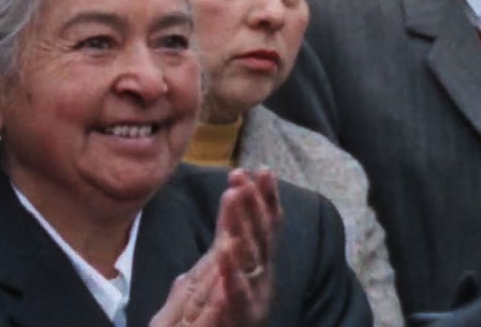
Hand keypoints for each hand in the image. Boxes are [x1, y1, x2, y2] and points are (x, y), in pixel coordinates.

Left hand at [151, 169, 280, 326]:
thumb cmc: (217, 318)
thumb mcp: (215, 281)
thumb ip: (222, 259)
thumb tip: (226, 236)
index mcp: (254, 266)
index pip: (263, 226)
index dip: (265, 198)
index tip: (261, 169)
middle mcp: (260, 279)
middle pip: (259, 235)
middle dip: (251, 204)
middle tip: (239, 177)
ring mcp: (253, 299)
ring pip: (251, 260)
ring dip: (243, 228)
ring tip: (233, 201)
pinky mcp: (240, 319)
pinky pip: (237, 297)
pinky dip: (232, 276)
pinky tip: (225, 255)